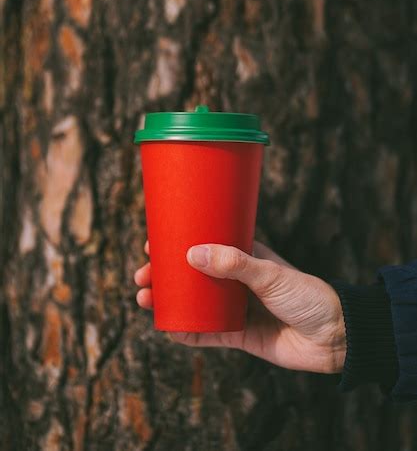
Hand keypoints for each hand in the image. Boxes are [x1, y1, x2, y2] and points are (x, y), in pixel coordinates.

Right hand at [134, 241, 345, 373]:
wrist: (334, 336)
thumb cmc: (306, 294)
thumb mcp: (269, 274)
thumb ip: (234, 263)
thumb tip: (192, 253)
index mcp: (242, 256)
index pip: (203, 244)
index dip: (177, 242)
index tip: (152, 242)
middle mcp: (234, 279)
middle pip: (190, 274)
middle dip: (164, 273)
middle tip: (142, 276)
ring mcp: (233, 307)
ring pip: (192, 301)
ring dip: (167, 299)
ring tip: (144, 298)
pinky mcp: (236, 333)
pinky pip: (204, 332)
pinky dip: (183, 330)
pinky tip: (165, 327)